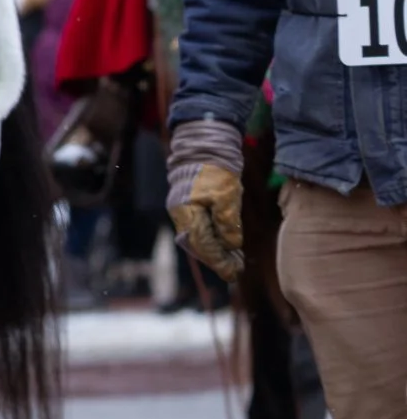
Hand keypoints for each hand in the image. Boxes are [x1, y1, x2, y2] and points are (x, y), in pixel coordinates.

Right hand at [166, 116, 246, 281]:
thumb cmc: (215, 169)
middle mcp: (181, 215)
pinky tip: (226, 241)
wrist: (203, 144)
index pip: (203, 245)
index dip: (219, 261)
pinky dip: (213, 238)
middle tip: (237, 269)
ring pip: (198, 238)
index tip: (234, 273)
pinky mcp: (190, 204)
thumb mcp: (228, 196)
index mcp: (187, 214)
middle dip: (217, 259)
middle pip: (197, 245)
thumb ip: (228, 223)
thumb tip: (231, 245)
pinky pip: (200, 228)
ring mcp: (183, 209)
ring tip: (235, 259)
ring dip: (216, 250)